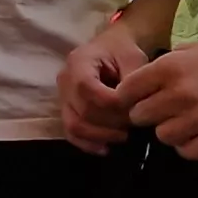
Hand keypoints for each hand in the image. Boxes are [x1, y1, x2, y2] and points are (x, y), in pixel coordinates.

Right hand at [58, 13, 159, 150]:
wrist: (112, 49)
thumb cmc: (123, 51)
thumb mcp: (133, 58)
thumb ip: (133, 80)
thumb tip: (134, 107)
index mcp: (78, 61)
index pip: (87, 89)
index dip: (111, 105)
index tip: (135, 109)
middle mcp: (64, 80)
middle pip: (81, 110)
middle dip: (110, 122)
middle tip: (135, 124)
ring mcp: (62, 98)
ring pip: (74, 125)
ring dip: (101, 136)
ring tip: (124, 135)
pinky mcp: (67, 112)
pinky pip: (71, 134)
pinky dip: (88, 144)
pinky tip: (107, 148)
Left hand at [115, 31, 197, 161]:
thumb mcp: (186, 50)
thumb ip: (160, 68)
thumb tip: (135, 86)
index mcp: (169, 68)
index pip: (126, 91)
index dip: (127, 96)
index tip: (134, 99)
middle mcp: (180, 93)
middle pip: (139, 116)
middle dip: (145, 114)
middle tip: (159, 110)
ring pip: (162, 136)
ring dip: (167, 130)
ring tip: (180, 120)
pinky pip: (187, 152)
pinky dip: (187, 145)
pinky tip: (194, 133)